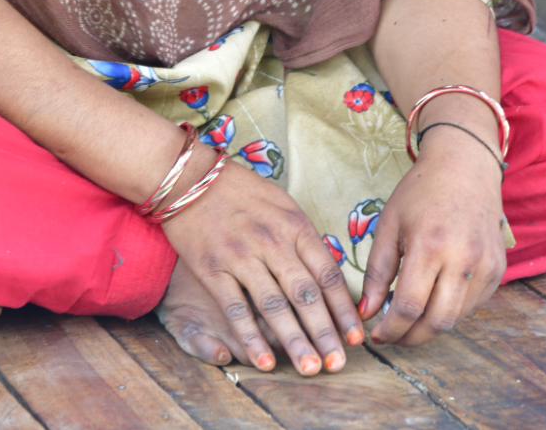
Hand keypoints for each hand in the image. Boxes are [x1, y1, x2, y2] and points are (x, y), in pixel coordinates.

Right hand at [161, 152, 363, 375]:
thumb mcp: (281, 204)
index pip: (327, 273)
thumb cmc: (240, 191)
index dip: (343, 309)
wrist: (189, 177)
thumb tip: (328, 274)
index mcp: (293, 225)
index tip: (356, 337)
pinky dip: (251, 337)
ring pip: (274, 306)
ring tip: (310, 369)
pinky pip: (236, 308)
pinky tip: (264, 362)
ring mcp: (241, 256)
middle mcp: (271, 241)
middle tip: (339, 365)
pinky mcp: (213, 269)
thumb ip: (303, 238)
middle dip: (325, 333)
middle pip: (305, 294)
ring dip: (295, 341)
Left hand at [361, 126, 507, 346]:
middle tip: (393, 335)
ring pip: (456, 319)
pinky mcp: (497, 271)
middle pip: (437, 323)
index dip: (390, 329)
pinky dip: (451, 311)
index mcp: (429, 245)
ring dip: (430, 327)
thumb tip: (365, 311)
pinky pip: (473, 306)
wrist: (465, 166)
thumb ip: (377, 270)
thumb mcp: (389, 223)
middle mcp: (462, 260)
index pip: (409, 306)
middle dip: (410, 337)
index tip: (376, 333)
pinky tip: (435, 298)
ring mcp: (485, 267)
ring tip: (410, 317)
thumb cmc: (421, 191)